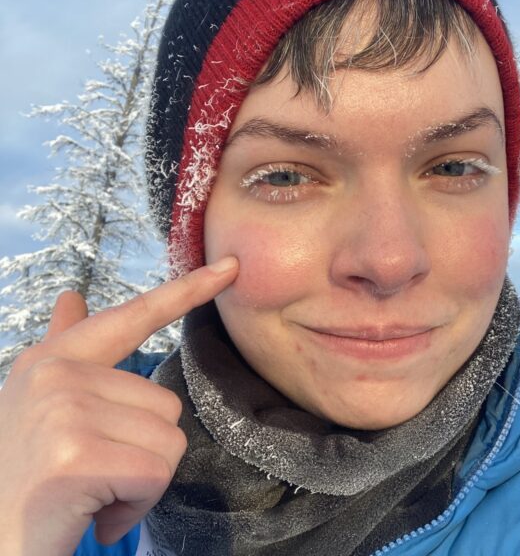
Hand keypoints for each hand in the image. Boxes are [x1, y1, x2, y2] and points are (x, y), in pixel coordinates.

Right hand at [0, 257, 237, 555]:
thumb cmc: (25, 479)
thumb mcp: (40, 406)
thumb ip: (65, 349)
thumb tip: (72, 298)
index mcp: (53, 361)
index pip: (134, 316)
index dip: (186, 291)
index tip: (230, 268)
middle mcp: (56, 376)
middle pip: (167, 403)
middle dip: (144, 452)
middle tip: (95, 475)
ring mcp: (63, 411)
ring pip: (168, 439)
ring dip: (142, 482)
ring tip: (93, 494)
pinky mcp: (75, 456)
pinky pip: (156, 473)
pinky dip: (137, 505)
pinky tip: (98, 515)